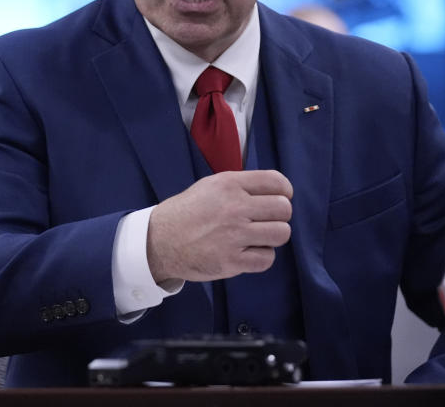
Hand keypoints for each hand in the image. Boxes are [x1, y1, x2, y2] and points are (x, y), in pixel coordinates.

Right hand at [146, 170, 292, 283]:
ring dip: (274, 236)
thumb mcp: (211, 185)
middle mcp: (234, 207)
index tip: (279, 198)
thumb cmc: (188, 212)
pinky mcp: (232, 261)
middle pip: (284, 209)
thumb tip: (276, 191)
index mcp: (230, 184)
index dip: (284, 191)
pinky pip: (267, 259)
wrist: (160, 241)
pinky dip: (262, 257)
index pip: (277, 182)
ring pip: (281, 233)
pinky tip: (249, 252)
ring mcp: (234, 235)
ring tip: (259, 236)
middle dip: (279, 215)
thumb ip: (242, 186)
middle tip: (266, 220)